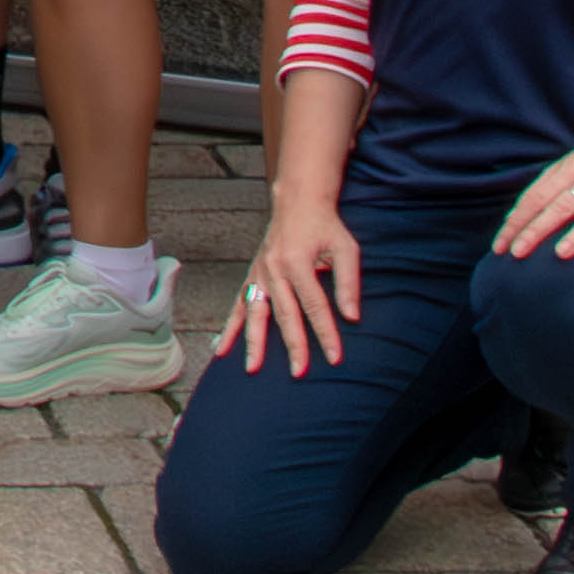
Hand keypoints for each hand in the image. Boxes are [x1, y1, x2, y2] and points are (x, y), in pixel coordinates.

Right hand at [221, 195, 363, 372]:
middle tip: (298, 372)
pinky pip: (238, 304)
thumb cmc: (324, 226)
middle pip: (284, 314)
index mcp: (297, 262)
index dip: (326, 332)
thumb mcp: (345, 248)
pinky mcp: (252, 276)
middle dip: (293, 345)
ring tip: (252, 368)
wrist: (297, 201)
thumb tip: (352, 317)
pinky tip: (222, 349)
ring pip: (254, 312)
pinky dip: (229, 327)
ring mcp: (259, 273)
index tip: (334, 357)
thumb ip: (348, 283)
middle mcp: (273, 269)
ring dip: (253, 341)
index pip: (314, 305)